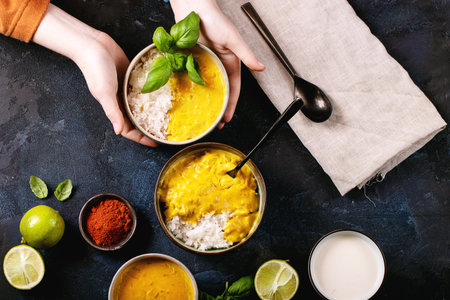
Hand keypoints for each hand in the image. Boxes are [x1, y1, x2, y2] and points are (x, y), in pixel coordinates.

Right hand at [32, 4, 155, 146]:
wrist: (93, 45)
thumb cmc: (95, 69)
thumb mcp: (104, 92)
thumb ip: (112, 112)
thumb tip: (119, 131)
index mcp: (114, 108)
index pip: (129, 130)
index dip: (142, 138)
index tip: (156, 142)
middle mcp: (121, 101)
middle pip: (137, 121)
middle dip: (150, 128)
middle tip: (166, 132)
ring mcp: (126, 90)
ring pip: (141, 106)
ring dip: (153, 112)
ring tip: (168, 117)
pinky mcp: (131, 77)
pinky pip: (143, 90)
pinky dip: (152, 95)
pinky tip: (165, 95)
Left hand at [170, 0, 264, 128]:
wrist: (194, 9)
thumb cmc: (216, 20)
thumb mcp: (234, 40)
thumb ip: (247, 55)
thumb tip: (262, 68)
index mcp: (231, 64)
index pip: (233, 90)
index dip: (230, 106)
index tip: (226, 119)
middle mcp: (219, 66)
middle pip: (220, 92)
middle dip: (218, 108)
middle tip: (213, 123)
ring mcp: (205, 65)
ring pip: (206, 87)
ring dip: (205, 100)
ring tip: (201, 115)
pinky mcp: (193, 61)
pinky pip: (193, 78)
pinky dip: (192, 88)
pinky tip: (188, 97)